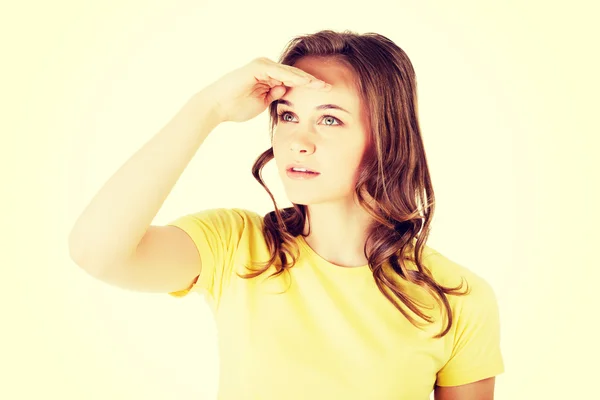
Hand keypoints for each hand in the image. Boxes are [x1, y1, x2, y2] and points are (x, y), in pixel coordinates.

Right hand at [201, 57, 331, 123]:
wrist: (217, 107)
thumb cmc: (235, 107)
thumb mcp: (262, 103)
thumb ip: (274, 95)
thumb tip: (286, 91)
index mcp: (268, 76)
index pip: (293, 81)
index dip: (308, 87)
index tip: (324, 94)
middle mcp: (266, 68)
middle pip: (294, 74)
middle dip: (312, 81)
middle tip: (329, 88)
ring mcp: (262, 65)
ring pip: (289, 72)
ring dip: (306, 79)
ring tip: (321, 85)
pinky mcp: (258, 67)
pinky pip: (280, 72)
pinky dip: (293, 78)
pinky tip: (306, 83)